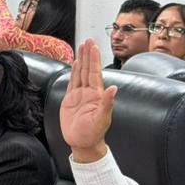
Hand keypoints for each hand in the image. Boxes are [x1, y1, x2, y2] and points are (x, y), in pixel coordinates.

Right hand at [60, 39, 117, 162]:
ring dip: (82, 60)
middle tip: (89, 41)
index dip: (94, 59)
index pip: (95, 73)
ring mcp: (79, 95)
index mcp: (97, 95)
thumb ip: (107, 103)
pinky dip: (74, 72)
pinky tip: (76, 63)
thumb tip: (114, 89)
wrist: (82, 143)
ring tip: (82, 47)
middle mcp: (89, 92)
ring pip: (81, 73)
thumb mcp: (102, 119)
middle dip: (89, 55)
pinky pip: (72, 82)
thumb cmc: (93, 133)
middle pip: (88, 69)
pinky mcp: (70, 100)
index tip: (93, 47)